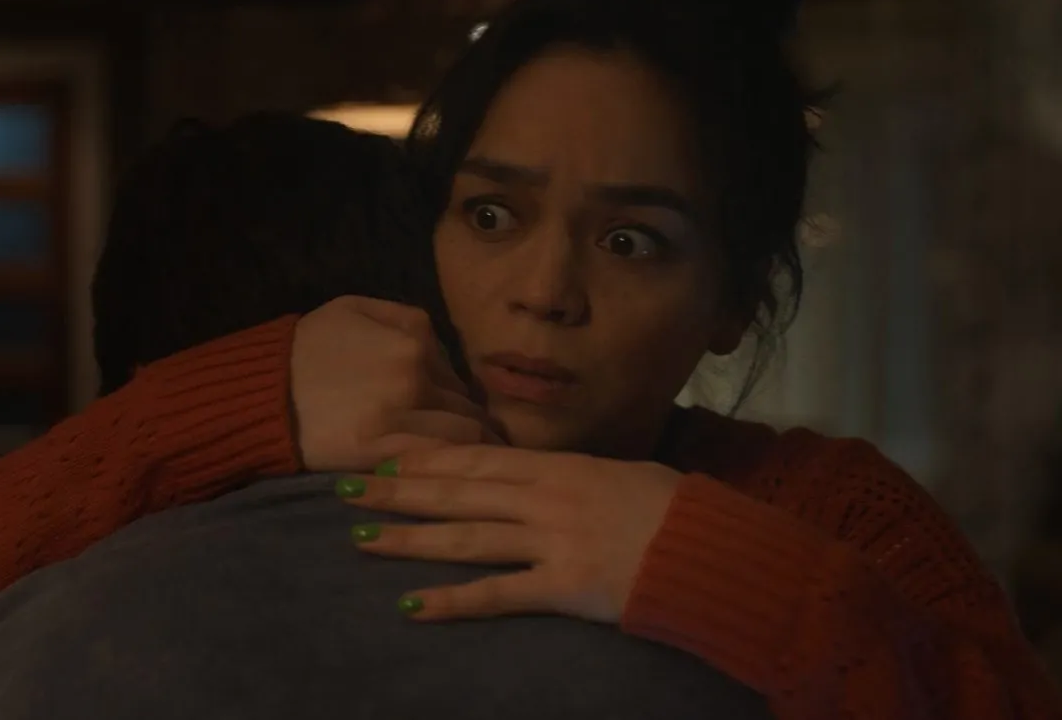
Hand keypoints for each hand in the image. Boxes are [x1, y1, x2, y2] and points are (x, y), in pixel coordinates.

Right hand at [290, 297, 502, 472]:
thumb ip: (403, 317)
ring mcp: (401, 415)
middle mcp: (415, 375)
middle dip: (470, 422)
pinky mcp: (384, 451)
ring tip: (470, 463)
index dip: (458, 394)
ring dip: (471, 447)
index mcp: (412, 339)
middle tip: (472, 442)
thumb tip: (436, 346)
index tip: (456, 411)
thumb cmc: (304, 347)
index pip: (457, 372)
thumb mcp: (351, 309)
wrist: (260, 392)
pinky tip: (454, 476)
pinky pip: (439, 459)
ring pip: (464, 434)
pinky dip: (453, 466)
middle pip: (466, 405)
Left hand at [340, 444, 683, 623]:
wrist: (713, 550)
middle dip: (399, 491)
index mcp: (559, 466)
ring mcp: (551, 541)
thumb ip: (571, 476)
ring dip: (410, 539)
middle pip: (458, 492)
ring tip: (361, 539)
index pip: (477, 458)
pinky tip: (411, 604)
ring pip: (465, 537)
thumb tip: (536, 475)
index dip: (426, 458)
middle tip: (348, 488)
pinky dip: (452, 601)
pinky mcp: (562, 586)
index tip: (383, 456)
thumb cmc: (676, 510)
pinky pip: (496, 594)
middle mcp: (545, 498)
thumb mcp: (620, 475)